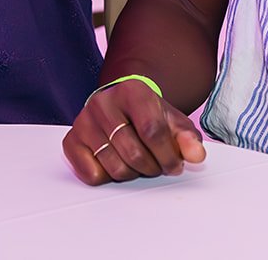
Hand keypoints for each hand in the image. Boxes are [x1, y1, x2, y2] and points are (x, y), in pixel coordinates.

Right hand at [62, 78, 206, 184]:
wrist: (121, 105)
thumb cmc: (148, 115)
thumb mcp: (172, 121)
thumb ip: (187, 138)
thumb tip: (196, 155)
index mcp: (132, 91)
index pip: (152, 131)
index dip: (168, 155)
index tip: (175, 166)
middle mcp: (103, 102)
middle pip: (133, 152)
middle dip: (152, 167)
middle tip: (157, 166)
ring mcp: (84, 120)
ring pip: (113, 166)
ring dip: (132, 173)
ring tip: (139, 163)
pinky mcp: (71, 139)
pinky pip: (91, 173)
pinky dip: (107, 177)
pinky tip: (116, 162)